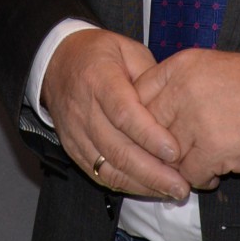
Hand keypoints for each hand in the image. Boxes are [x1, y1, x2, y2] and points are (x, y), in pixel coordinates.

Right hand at [40, 29, 189, 201]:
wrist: (57, 61)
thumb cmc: (99, 54)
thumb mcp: (127, 49)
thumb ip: (151, 76)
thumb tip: (176, 106)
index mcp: (99, 78)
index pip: (123, 113)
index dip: (149, 135)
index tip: (175, 151)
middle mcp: (83, 109)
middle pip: (117, 148)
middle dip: (152, 171)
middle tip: (182, 185)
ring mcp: (75, 132)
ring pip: (108, 166)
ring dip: (142, 184)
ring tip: (172, 191)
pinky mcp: (73, 148)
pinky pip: (99, 173)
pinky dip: (125, 185)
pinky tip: (149, 189)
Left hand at [133, 49, 239, 188]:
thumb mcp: (214, 64)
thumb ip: (180, 81)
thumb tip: (148, 105)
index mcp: (183, 65)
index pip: (137, 94)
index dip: (141, 118)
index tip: (152, 131)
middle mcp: (184, 89)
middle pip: (147, 128)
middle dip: (159, 146)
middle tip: (175, 154)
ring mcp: (198, 120)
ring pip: (166, 155)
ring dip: (180, 165)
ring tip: (199, 164)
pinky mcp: (214, 149)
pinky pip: (190, 174)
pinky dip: (201, 179)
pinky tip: (216, 172)